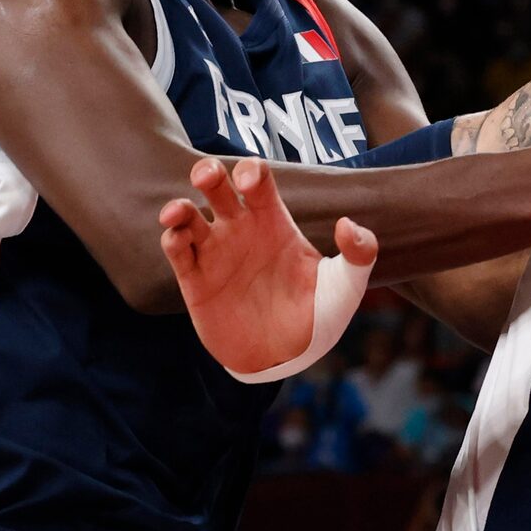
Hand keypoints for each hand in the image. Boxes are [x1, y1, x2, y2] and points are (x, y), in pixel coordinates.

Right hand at [159, 158, 376, 376]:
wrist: (289, 358)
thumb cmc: (319, 316)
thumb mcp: (347, 287)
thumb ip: (359, 254)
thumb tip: (347, 224)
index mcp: (273, 222)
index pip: (258, 182)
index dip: (251, 171)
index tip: (249, 182)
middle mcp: (240, 231)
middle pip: (216, 186)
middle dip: (207, 172)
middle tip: (208, 178)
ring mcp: (215, 254)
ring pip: (187, 216)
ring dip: (178, 207)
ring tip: (177, 214)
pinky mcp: (196, 282)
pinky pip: (177, 251)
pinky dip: (172, 239)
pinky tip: (178, 240)